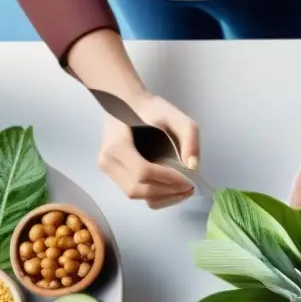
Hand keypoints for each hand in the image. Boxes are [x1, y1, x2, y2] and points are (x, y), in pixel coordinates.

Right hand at [97, 92, 199, 209]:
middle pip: (138, 189)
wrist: (126, 104)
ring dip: (162, 197)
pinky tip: (171, 190)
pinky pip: (134, 193)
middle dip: (167, 192)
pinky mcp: (113, 174)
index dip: (168, 180)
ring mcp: (108, 170)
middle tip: (190, 187)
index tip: (189, 180)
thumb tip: (192, 167)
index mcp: (117, 145)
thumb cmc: (150, 109)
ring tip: (183, 190)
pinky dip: (155, 197)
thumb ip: (189, 136)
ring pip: (136, 195)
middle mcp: (108, 161)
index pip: (143, 172)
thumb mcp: (175, 115)